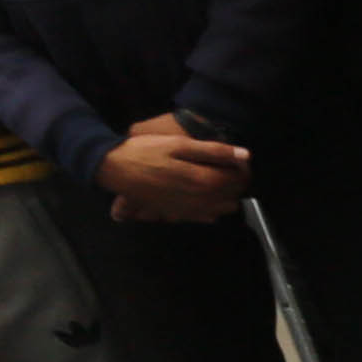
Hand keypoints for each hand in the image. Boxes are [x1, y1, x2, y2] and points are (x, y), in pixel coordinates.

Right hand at [100, 110, 254, 222]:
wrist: (116, 168)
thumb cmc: (147, 151)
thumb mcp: (179, 144)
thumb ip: (214, 151)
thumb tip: (246, 156)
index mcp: (202, 181)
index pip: (237, 180)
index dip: (243, 170)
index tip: (240, 161)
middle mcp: (199, 201)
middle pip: (232, 197)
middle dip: (237, 185)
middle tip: (231, 169)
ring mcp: (187, 211)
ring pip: (221, 210)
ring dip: (226, 196)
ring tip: (219, 180)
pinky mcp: (177, 215)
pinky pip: (205, 217)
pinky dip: (212, 207)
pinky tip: (205, 194)